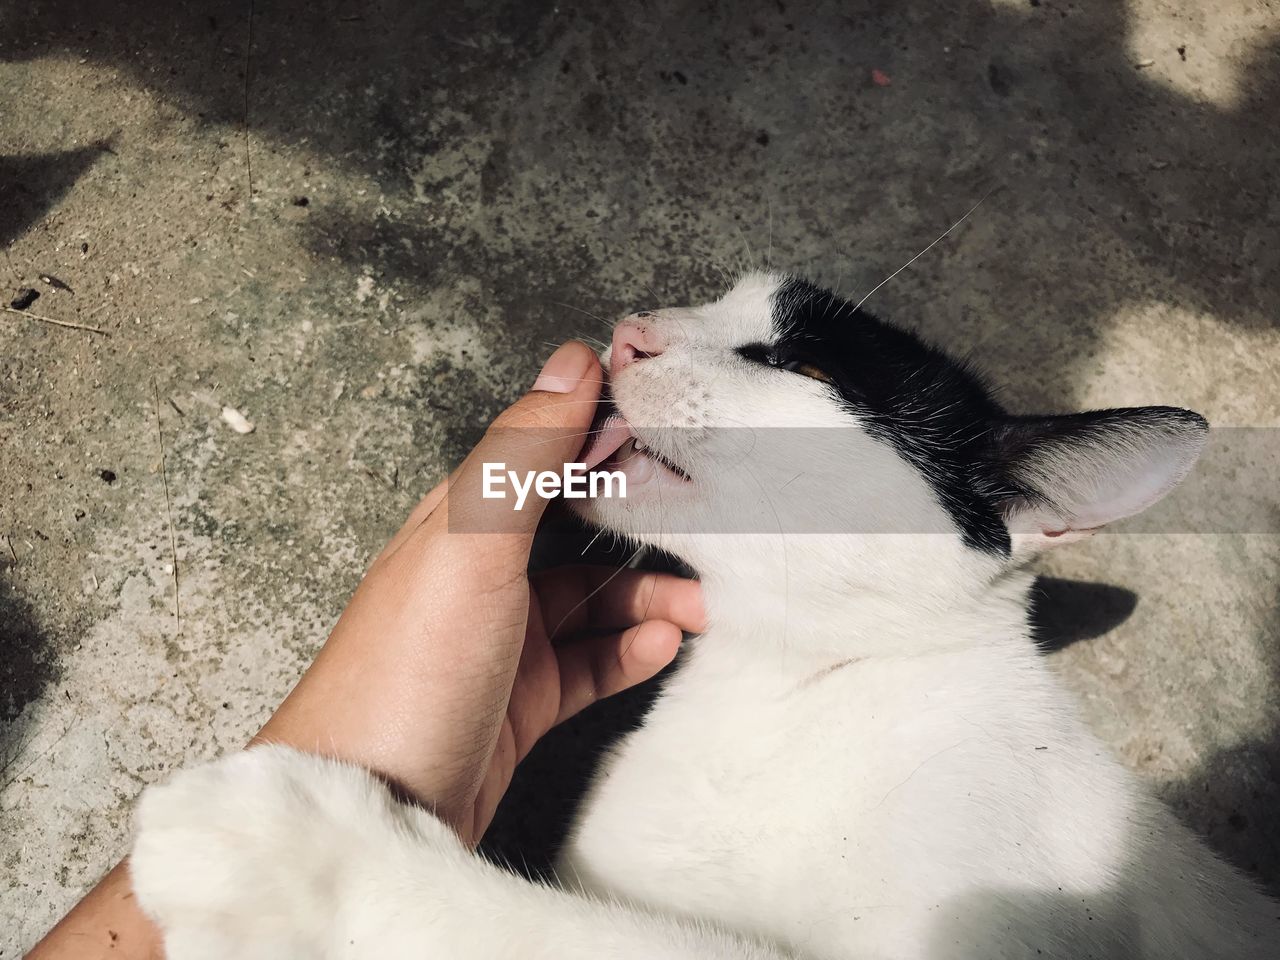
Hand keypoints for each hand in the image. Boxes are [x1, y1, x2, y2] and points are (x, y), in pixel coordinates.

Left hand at [254, 341, 703, 843]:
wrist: (369, 810)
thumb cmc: (405, 670)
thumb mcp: (471, 546)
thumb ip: (526, 455)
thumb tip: (574, 361)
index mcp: (460, 523)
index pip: (543, 455)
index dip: (604, 436)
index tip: (672, 427)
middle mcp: (481, 575)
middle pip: (578, 531)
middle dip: (643, 529)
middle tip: (707, 529)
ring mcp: (502, 641)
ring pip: (593, 603)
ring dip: (649, 600)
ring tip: (698, 608)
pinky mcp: (521, 701)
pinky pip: (590, 664)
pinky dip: (629, 653)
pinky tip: (660, 649)